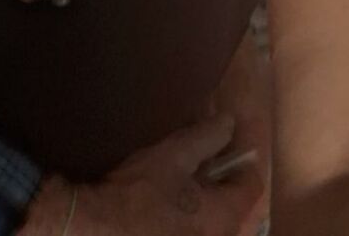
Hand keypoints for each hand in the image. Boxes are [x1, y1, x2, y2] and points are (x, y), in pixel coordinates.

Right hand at [21, 112, 264, 234]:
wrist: (96, 227)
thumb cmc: (139, 191)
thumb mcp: (174, 155)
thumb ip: (206, 137)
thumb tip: (229, 123)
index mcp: (224, 218)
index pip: (252, 184)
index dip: (243, 157)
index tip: (231, 138)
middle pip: (234, 202)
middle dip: (222, 175)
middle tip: (206, 151)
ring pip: (214, 216)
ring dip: (206, 192)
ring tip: (186, 169)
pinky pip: (195, 226)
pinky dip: (191, 208)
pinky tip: (170, 192)